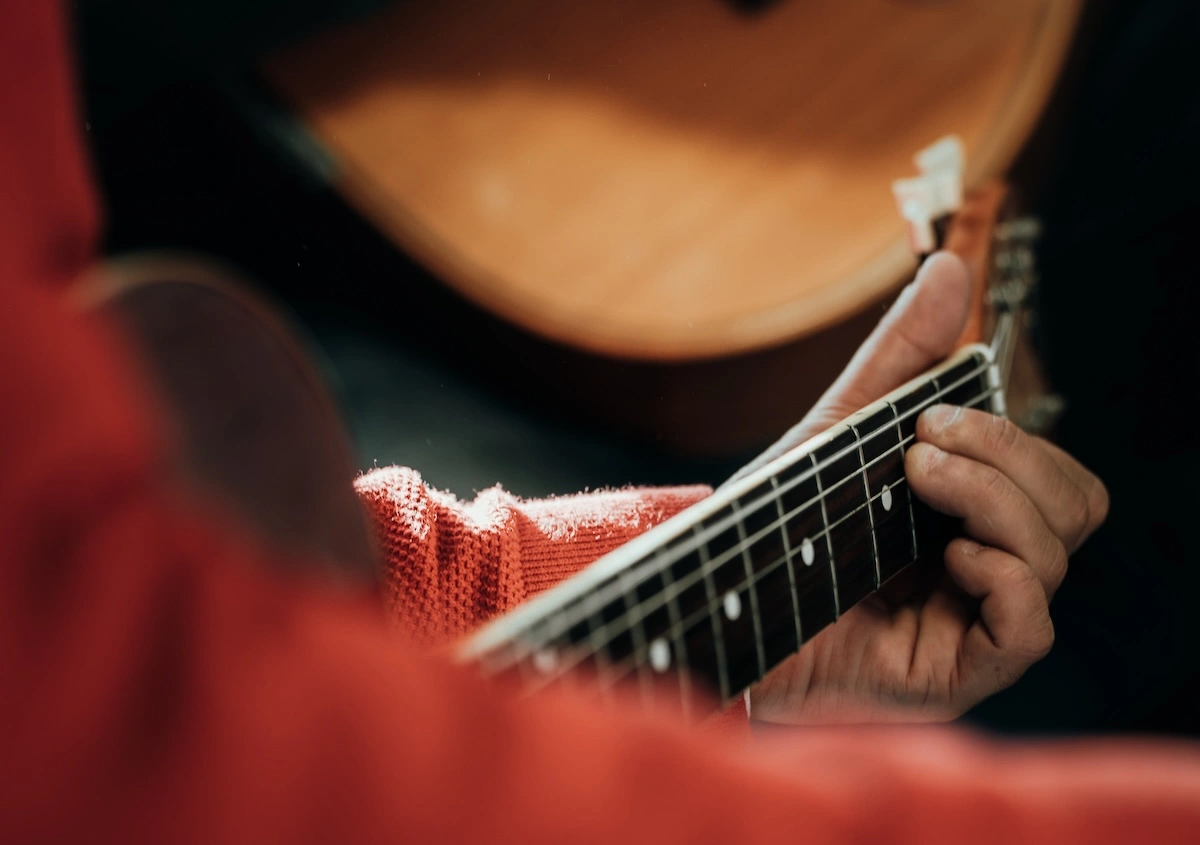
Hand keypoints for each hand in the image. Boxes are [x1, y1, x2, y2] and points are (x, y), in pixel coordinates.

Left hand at [735, 253, 1108, 724]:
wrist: (712, 600)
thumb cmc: (773, 524)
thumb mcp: (839, 430)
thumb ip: (901, 357)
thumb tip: (950, 266)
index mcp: (966, 515)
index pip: (1053, 474)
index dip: (1012, 438)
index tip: (931, 419)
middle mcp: (981, 566)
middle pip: (1073, 506)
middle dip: (1009, 460)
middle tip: (922, 452)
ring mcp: (971, 622)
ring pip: (1055, 555)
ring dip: (997, 503)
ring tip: (918, 487)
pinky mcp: (952, 672)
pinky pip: (1030, 630)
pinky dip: (1005, 577)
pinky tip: (949, 559)